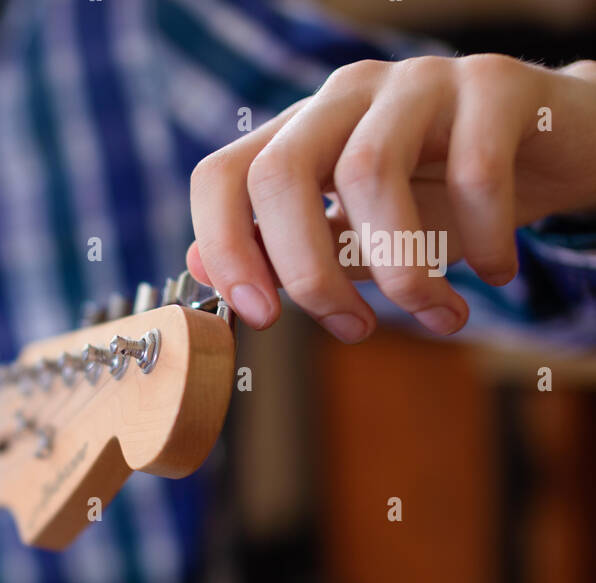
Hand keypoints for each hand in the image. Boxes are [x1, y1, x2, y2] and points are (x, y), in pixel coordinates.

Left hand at [187, 54, 595, 341]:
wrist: (555, 147)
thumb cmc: (444, 195)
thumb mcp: (358, 231)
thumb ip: (284, 249)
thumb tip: (199, 267)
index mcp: (299, 131)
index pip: (221, 176)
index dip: (223, 247)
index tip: (258, 317)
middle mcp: (344, 96)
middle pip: (280, 174)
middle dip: (307, 271)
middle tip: (352, 329)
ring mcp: (416, 81)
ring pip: (369, 173)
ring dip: (401, 268)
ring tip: (440, 313)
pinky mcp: (493, 85)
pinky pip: (474, 172)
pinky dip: (482, 241)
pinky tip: (496, 271)